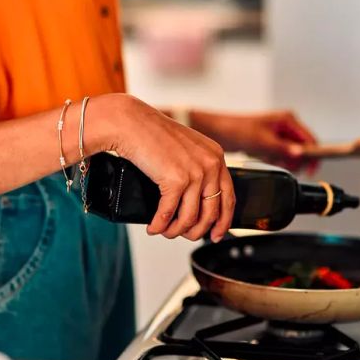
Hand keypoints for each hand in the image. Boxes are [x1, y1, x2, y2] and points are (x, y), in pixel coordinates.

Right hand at [97, 95, 234, 241]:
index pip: (229, 197)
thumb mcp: (187, 148)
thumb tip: (197, 201)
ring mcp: (195, 173)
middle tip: (184, 236)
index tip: (217, 234)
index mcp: (216, 156)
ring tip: (165, 231)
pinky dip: (159, 225)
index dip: (223, 221)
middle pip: (211, 213)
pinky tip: (153, 227)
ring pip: (190, 218)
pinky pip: (169, 214)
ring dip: (175, 231)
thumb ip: (198, 168)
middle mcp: (210, 165)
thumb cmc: (152, 134)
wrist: (131, 123)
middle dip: (197, 231)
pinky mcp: (176, 180)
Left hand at [189, 110, 317, 171]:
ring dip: (285, 160)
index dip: (313, 155)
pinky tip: (266, 158)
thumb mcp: (263, 142)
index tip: (312, 169)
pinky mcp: (271, 142)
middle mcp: (286, 125)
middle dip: (296, 159)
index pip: (310, 139)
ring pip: (292, 153)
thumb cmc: (238, 130)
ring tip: (270, 158)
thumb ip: (283, 148)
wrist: (219, 132)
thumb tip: (300, 154)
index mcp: (288, 120)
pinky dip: (276, 159)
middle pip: (302, 147)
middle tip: (285, 166)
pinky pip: (281, 155)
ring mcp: (279, 134)